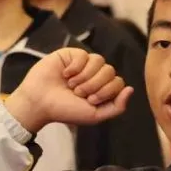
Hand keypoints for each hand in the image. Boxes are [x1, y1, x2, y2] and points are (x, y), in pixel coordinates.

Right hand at [5, 49, 133, 132]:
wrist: (40, 103)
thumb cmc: (65, 110)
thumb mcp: (95, 115)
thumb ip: (117, 107)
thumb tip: (131, 89)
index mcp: (102, 88)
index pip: (118, 82)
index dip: (106, 91)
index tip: (90, 100)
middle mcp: (95, 75)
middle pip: (110, 71)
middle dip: (95, 85)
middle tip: (79, 93)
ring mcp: (83, 64)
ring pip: (99, 61)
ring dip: (85, 76)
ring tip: (72, 84)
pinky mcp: (71, 55)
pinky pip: (84, 54)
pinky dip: (76, 67)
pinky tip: (65, 74)